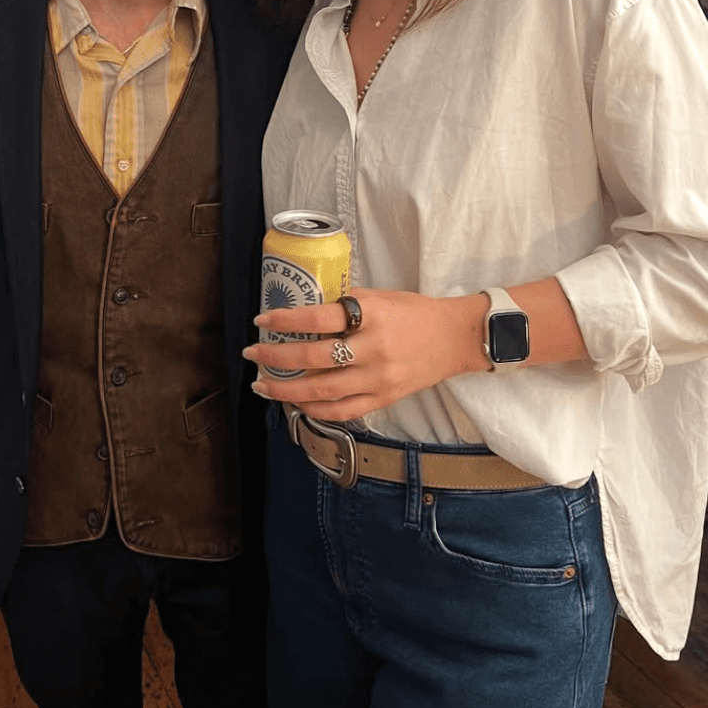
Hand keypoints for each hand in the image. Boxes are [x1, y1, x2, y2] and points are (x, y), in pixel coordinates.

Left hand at [243, 289, 487, 422]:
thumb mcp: (379, 297)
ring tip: (263, 385)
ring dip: (287, 389)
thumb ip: (345, 307)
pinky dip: (315, 409)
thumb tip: (305, 313)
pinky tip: (295, 403)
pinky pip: (343, 410)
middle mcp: (373, 348)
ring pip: (323, 389)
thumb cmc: (414, 311)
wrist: (455, 338)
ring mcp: (378, 377)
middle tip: (252, 354)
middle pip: (313, 356)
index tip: (261, 321)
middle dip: (276, 357)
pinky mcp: (384, 398)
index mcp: (371, 315)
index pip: (317, 318)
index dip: (284, 321)